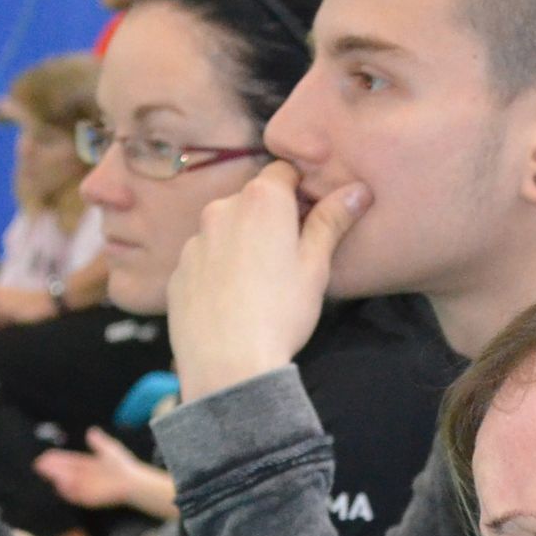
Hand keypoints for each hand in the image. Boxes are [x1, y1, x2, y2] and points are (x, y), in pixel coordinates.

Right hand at [34, 429, 166, 511]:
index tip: (44, 456)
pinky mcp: (88, 498)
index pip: (66, 461)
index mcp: (84, 465)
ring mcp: (84, 488)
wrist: (133, 481)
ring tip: (47, 472)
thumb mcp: (109, 449)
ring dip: (56, 478)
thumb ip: (99, 442)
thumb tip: (91, 431)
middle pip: (62, 472)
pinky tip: (60, 484)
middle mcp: (81, 477)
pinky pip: (74, 496)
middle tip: (40, 464)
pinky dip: (66, 491)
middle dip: (51, 469)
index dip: (55, 459)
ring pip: (65, 484)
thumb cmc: (122, 466)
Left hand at [166, 164, 365, 403]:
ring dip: (242, 244)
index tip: (311, 219)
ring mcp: (194, 241)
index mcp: (262, 200)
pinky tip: (232, 303)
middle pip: (252, 200)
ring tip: (258, 287)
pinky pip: (204, 260)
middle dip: (270, 219)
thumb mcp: (316, 267)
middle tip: (289, 259)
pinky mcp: (177, 271)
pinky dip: (218, 271)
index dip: (301, 191)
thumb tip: (358, 190)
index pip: (284, 170)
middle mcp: (221, 209)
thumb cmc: (281, 313)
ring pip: (225, 231)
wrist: (227, 365)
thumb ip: (332, 222)